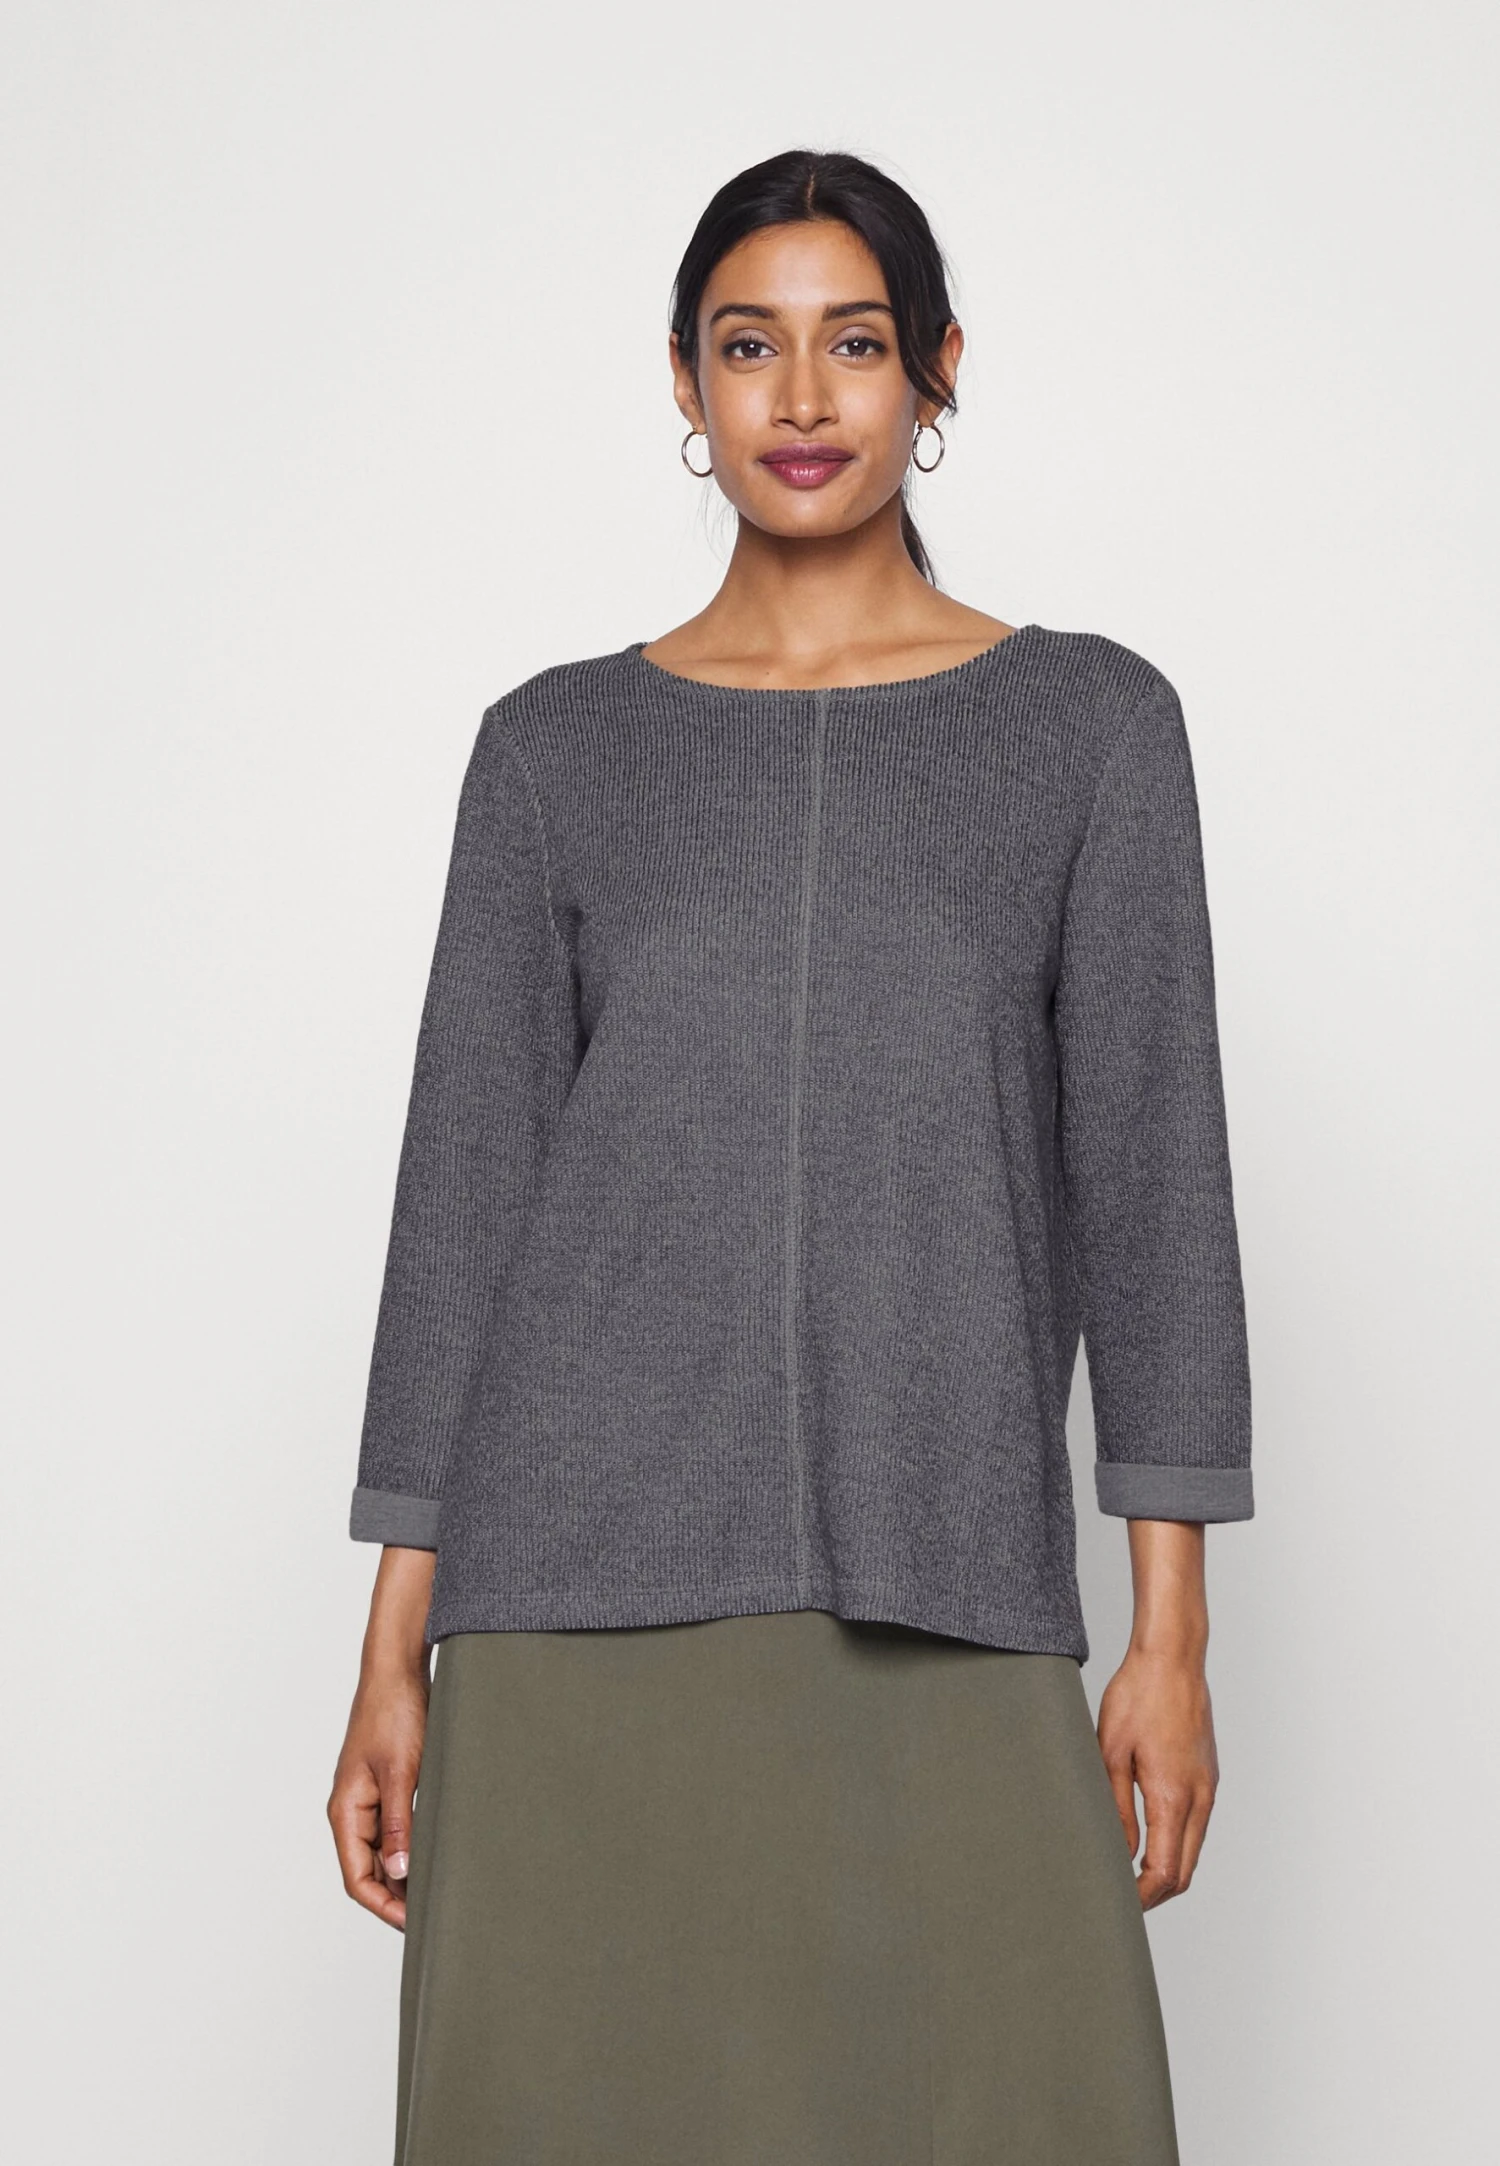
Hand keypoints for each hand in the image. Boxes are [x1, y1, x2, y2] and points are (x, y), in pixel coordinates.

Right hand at [327, 1544, 437, 1930]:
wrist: (397, 1670)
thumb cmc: (394, 1713)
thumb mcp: (401, 1771)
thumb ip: (398, 1823)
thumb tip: (399, 1871)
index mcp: (346, 1810)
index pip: (357, 1880)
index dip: (385, 1908)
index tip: (418, 1924)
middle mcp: (351, 1810)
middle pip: (368, 1872)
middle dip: (397, 1898)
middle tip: (436, 1916)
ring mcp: (367, 1800)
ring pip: (382, 1854)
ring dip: (405, 1874)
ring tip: (440, 1893)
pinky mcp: (385, 1787)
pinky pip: (393, 1831)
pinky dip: (411, 1848)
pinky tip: (437, 1856)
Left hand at [1096, 1644, 1218, 1908]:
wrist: (1173, 1657)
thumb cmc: (1137, 1696)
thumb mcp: (1110, 1752)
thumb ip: (1115, 1808)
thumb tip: (1116, 1853)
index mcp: (1173, 1796)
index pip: (1165, 1873)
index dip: (1142, 1898)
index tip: (1117, 1904)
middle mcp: (1200, 1797)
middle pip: (1184, 1871)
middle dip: (1154, 1894)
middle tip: (1119, 1898)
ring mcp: (1208, 1786)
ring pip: (1192, 1850)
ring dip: (1166, 1869)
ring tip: (1127, 1873)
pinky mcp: (1208, 1775)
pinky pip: (1196, 1825)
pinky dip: (1176, 1844)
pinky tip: (1148, 1838)